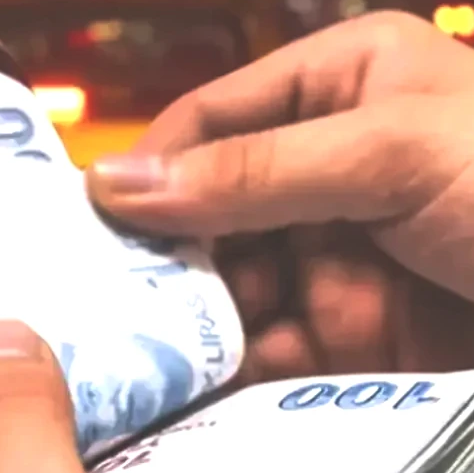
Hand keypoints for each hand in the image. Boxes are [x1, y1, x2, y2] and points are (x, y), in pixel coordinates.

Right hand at [87, 11, 473, 387]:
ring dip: (196, 322)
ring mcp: (349, 253)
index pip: (211, 119)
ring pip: (238, 286)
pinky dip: (243, 369)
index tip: (83, 224)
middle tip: (98, 306)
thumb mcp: (390, 152)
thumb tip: (110, 186)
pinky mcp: (367, 332)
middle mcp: (333, 165)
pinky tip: (203, 389)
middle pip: (212, 212)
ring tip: (139, 358)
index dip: (149, 169)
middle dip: (165, 259)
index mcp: (342, 83)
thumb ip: (249, 172)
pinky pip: (280, 347)